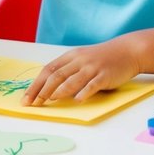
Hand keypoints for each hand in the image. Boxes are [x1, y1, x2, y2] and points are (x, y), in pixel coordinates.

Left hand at [21, 39, 140, 104]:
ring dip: (59, 91)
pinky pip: (92, 84)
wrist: (128, 51)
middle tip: (33, 103)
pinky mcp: (104, 75)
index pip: (48, 70)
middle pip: (56, 75)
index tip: (26, 98)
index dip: (35, 84)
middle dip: (42, 90)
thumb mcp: (82, 60)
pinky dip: (84, 92)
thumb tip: (48, 90)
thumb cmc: (102, 58)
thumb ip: (68, 71)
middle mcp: (79, 60)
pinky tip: (78, 100)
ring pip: (72, 79)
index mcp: (71, 56)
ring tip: (49, 100)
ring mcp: (92, 67)